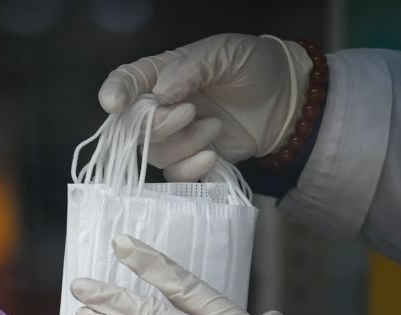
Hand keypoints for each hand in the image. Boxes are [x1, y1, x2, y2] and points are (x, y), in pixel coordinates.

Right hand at [97, 34, 313, 179]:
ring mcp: (175, 136)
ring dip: (185, 145)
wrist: (286, 101)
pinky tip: (214, 155)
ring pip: (155, 154)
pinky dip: (192, 169)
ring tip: (215, 126)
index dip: (114, 92)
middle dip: (159, 125)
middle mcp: (161, 106)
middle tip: (192, 112)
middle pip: (134, 126)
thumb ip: (193, 67)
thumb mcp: (227, 53)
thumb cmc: (254, 67)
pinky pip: (175, 175)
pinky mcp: (192, 159)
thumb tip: (162, 92)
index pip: (126, 81)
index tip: (114, 105)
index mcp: (163, 72)